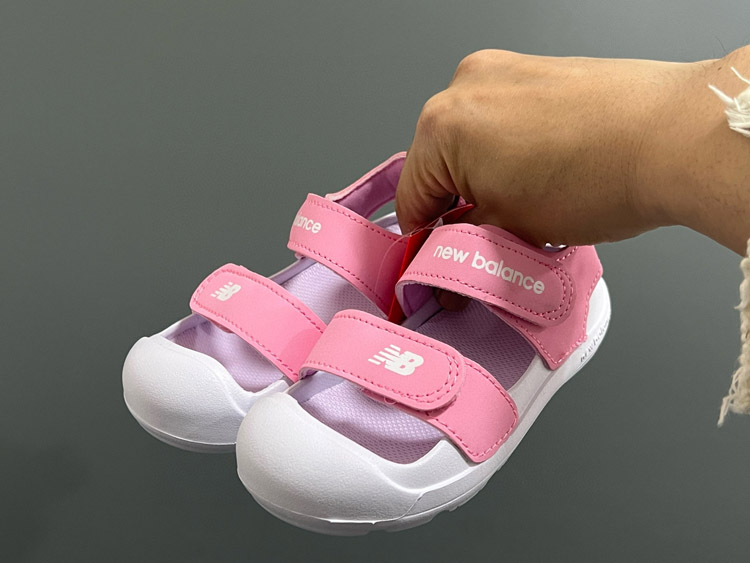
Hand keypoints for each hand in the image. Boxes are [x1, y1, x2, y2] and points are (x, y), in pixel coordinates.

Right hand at [395, 48, 749, 252]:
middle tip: (486, 243)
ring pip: (471, 146)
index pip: (410, 199)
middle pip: (438, 169)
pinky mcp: (536, 72)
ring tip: (526, 211)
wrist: (674, 137)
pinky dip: (510, 155)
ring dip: (484, 181)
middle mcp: (466, 87)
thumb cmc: (603, 174)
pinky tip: (542, 179)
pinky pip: (502, 123)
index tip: (437, 263)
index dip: (423, 242)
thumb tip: (445, 265)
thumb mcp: (511, 232)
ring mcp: (504, 73)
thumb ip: (462, 248)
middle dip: (457, 209)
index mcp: (443, 125)